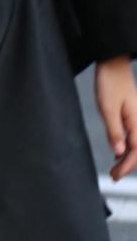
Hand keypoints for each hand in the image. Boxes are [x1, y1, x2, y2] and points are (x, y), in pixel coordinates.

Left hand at [95, 55, 136, 180]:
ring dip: (128, 156)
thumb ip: (114, 131)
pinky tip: (119, 151)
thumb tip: (119, 151)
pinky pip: (134, 135)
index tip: (116, 175)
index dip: (127, 165)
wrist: (112, 65)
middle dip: (128, 164)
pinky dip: (128, 146)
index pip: (136, 150)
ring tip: (116, 167)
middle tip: (114, 175)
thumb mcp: (107, 109)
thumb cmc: (110, 83)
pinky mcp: (133, 115)